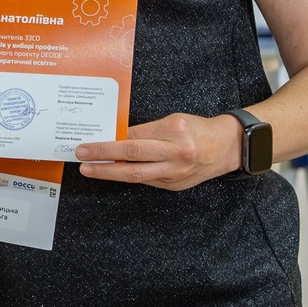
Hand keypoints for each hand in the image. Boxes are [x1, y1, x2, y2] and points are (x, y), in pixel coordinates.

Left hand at [75, 113, 242, 191]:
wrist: (226, 148)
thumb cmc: (197, 129)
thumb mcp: (173, 121)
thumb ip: (147, 131)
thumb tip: (117, 137)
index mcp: (175, 130)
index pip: (135, 135)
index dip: (111, 140)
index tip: (91, 140)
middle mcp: (176, 152)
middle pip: (132, 155)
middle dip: (103, 156)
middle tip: (82, 155)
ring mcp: (175, 172)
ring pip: (136, 174)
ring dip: (109, 172)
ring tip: (89, 169)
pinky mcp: (174, 185)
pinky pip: (145, 181)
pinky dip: (127, 176)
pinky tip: (112, 173)